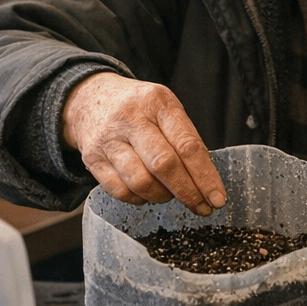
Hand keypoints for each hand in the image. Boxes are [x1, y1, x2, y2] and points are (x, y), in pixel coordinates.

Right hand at [61, 71, 226, 213]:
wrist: (89, 98)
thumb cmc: (138, 108)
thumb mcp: (164, 108)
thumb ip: (184, 138)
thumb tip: (205, 181)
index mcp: (157, 102)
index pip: (187, 144)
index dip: (205, 176)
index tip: (217, 197)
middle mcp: (131, 119)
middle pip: (164, 165)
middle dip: (188, 192)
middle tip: (202, 207)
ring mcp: (109, 139)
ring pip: (141, 182)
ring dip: (162, 196)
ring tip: (170, 194)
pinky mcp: (93, 159)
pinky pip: (120, 191)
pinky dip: (139, 199)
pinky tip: (147, 193)